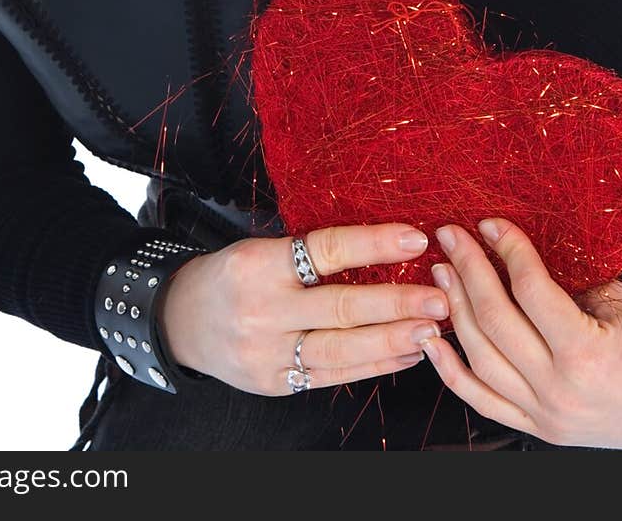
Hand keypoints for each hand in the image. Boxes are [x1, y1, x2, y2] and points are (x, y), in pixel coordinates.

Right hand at [157, 221, 450, 394]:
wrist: (181, 322)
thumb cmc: (232, 275)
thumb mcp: (260, 249)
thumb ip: (309, 253)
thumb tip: (384, 245)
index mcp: (259, 264)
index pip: (325, 250)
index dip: (374, 244)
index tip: (416, 239)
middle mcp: (262, 311)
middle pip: (341, 307)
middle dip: (397, 304)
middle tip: (440, 299)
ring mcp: (269, 353)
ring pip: (343, 349)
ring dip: (394, 340)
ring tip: (432, 330)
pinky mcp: (277, 382)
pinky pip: (334, 374)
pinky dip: (375, 365)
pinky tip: (406, 353)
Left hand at [418, 216, 621, 449]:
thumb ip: (574, 282)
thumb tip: (523, 251)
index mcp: (586, 355)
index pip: (531, 290)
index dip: (508, 248)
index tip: (490, 221)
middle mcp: (559, 391)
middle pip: (496, 320)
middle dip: (468, 269)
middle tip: (450, 235)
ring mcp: (546, 416)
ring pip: (481, 359)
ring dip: (455, 310)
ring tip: (441, 272)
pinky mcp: (539, 430)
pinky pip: (482, 401)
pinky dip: (451, 371)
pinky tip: (431, 339)